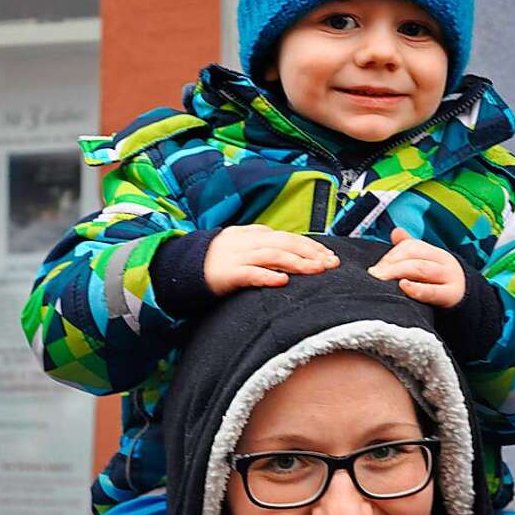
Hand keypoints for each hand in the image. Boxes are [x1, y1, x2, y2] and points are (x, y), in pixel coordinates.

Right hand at [203, 225, 338, 294]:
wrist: (183, 267)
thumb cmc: (219, 260)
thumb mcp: (244, 246)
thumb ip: (265, 245)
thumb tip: (293, 249)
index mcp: (254, 234)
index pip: (289, 237)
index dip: (311, 246)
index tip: (330, 257)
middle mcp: (248, 242)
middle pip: (285, 243)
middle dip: (311, 253)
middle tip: (331, 264)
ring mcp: (237, 257)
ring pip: (272, 255)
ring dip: (297, 262)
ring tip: (316, 270)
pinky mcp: (227, 274)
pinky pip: (249, 274)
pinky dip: (267, 276)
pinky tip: (283, 281)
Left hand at [367, 228, 464, 307]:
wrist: (466, 301)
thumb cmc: (440, 283)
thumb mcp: (428, 263)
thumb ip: (410, 249)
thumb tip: (395, 231)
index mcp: (435, 253)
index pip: (411, 246)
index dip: (392, 255)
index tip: (375, 269)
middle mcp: (443, 263)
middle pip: (415, 256)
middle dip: (391, 264)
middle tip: (374, 275)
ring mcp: (448, 279)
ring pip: (422, 269)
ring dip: (399, 272)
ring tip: (382, 279)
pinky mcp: (450, 296)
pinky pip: (432, 291)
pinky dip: (416, 289)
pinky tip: (403, 287)